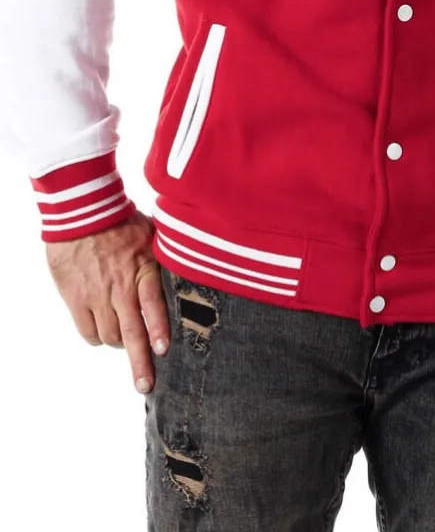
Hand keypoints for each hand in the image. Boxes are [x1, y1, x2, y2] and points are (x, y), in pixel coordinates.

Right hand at [45, 208, 169, 394]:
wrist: (83, 212)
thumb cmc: (123, 221)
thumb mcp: (153, 235)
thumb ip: (168, 258)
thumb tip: (197, 265)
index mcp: (143, 270)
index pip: (153, 304)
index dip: (158, 328)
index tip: (164, 350)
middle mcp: (120, 287)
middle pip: (131, 333)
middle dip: (140, 362)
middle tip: (146, 385)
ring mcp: (96, 295)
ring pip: (110, 336)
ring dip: (120, 344)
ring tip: (126, 341)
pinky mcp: (75, 298)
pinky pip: (87, 331)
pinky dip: (97, 338)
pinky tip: (104, 333)